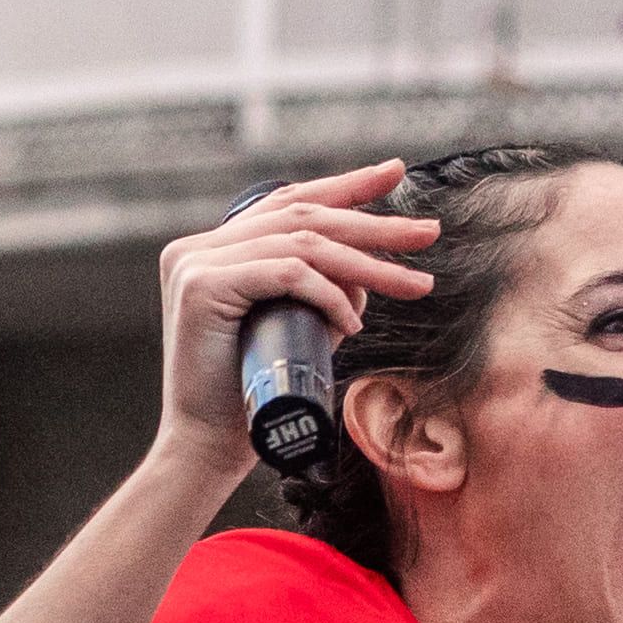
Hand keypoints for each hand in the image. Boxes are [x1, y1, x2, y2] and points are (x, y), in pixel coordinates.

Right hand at [150, 161, 437, 459]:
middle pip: (301, 217)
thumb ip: (322, 293)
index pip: (287, 204)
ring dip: (368, 264)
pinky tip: (354, 323)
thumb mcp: (294, 329)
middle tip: (428, 232)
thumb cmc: (252, 397)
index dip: (345, 187)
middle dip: (372, 222)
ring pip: (301, 245)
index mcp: (212, 249)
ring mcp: (194, 264)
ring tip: (414, 285)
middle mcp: (196, 248)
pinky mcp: (200, 287)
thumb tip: (368, 275)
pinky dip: (329, 294)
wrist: (206, 449)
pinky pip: (286, 273)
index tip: (396, 173)